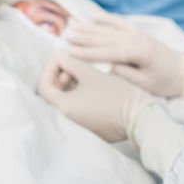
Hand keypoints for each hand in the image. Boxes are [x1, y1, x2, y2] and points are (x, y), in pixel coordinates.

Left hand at [38, 51, 152, 141]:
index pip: (44, 86)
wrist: (139, 115)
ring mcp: (80, 125)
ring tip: (85, 72)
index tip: (63, 57)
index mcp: (64, 107)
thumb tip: (60, 56)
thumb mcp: (91, 73)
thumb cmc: (114, 93)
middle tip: (75, 65)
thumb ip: (71, 62)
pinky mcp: (91, 127)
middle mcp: (68, 120)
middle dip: (61, 75)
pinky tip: (93, 84)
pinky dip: (80, 95)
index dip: (50, 68)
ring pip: (66, 101)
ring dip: (71, 84)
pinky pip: (78, 108)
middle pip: (54, 94)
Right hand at [66, 14, 183, 96]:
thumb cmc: (166, 83)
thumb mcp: (145, 84)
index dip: (87, 52)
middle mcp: (136, 39)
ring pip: (109, 30)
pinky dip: (107, 20)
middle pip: (105, 38)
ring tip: (72, 26)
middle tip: (64, 36)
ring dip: (90, 28)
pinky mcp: (139, 34)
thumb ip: (126, 73)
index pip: (107, 52)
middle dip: (83, 37)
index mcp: (137, 52)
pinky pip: (120, 24)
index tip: (69, 51)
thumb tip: (108, 64)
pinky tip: (95, 17)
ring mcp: (137, 34)